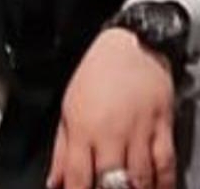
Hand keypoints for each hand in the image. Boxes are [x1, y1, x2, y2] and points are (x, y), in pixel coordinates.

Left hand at [46, 27, 175, 188]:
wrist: (128, 45)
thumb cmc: (95, 74)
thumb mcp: (68, 108)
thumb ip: (62, 149)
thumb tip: (54, 181)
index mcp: (83, 127)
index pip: (78, 176)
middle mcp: (110, 132)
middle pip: (111, 184)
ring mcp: (138, 131)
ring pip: (140, 181)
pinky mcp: (163, 127)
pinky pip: (165, 165)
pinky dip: (163, 184)